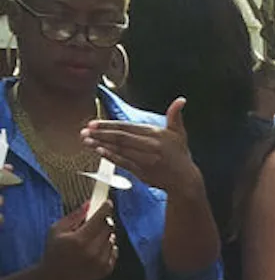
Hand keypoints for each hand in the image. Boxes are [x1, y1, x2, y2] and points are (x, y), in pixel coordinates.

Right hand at [40, 204, 116, 279]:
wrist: (54, 278)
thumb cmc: (54, 252)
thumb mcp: (57, 230)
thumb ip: (75, 215)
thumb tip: (89, 204)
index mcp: (79, 240)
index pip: (100, 218)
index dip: (105, 208)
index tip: (107, 203)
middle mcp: (93, 251)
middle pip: (108, 228)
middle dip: (102, 222)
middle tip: (94, 222)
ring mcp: (101, 261)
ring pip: (112, 239)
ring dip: (104, 235)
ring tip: (90, 239)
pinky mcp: (106, 269)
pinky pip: (114, 250)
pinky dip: (108, 247)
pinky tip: (95, 249)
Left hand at [82, 98, 202, 195]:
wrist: (185, 180)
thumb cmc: (180, 155)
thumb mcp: (179, 133)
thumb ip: (175, 115)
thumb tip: (181, 100)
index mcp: (156, 135)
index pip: (128, 127)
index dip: (108, 125)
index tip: (93, 123)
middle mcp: (150, 147)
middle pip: (121, 138)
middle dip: (101, 134)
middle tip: (85, 131)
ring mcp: (145, 160)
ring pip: (120, 150)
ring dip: (101, 145)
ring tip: (87, 140)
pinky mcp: (142, 173)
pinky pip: (124, 163)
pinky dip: (111, 157)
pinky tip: (100, 152)